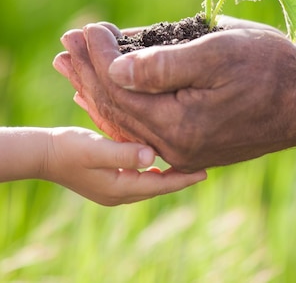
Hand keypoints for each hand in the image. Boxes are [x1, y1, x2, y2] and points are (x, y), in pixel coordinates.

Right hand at [42, 126, 205, 205]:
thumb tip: (154, 158)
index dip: (183, 179)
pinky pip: (137, 177)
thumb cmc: (69, 148)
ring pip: (148, 183)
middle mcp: (118, 192)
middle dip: (179, 178)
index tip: (205, 173)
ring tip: (185, 163)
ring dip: (166, 175)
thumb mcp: (97, 149)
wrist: (43, 153)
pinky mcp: (106, 179)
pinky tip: (157, 160)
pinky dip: (151, 171)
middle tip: (203, 167)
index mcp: (119, 188)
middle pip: (157, 187)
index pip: (160, 186)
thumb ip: (125, 153)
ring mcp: (111, 188)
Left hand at [54, 21, 295, 172]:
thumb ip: (164, 64)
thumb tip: (116, 69)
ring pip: (127, 118)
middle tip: (67, 42)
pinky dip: (122, 105)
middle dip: (89, 70)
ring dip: (98, 87)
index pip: (119, 89)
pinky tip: (108, 93)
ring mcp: (184, 149)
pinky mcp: (193, 144)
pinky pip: (145, 126)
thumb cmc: (269, 66)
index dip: (98, 56)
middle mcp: (175, 146)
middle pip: (116, 107)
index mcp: (179, 124)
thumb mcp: (218, 52)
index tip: (88, 27)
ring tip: (73, 66)